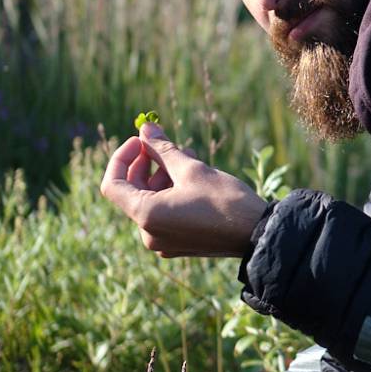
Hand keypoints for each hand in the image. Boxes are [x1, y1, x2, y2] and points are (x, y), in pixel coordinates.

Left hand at [100, 122, 266, 257]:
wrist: (257, 234)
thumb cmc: (225, 201)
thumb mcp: (191, 169)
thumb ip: (163, 148)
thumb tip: (145, 128)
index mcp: (146, 216)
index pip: (113, 184)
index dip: (122, 158)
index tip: (140, 141)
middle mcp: (149, 233)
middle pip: (133, 192)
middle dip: (146, 164)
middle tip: (163, 143)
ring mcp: (163, 242)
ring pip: (151, 200)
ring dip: (163, 175)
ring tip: (187, 155)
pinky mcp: (179, 243)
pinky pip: (165, 213)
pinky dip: (172, 192)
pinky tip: (193, 176)